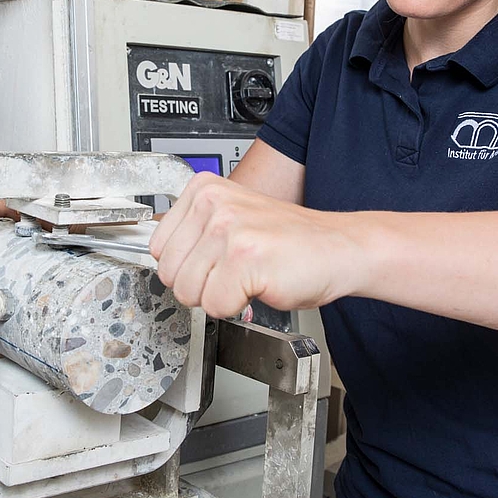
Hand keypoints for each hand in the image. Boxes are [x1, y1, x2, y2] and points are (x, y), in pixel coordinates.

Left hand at [149, 173, 346, 317]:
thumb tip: (160, 259)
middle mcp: (213, 203)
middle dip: (200, 285)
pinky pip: (216, 306)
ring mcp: (228, 227)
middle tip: (232, 273)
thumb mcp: (232, 221)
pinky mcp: (244, 256)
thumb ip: (194, 233)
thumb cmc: (289, 241)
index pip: (158, 247)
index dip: (187, 266)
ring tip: (246, 276)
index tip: (212, 262)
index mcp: (203, 190)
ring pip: (189, 292)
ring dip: (219, 296)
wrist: (339, 248)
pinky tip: (259, 284)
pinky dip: (238, 307)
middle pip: (169, 273)